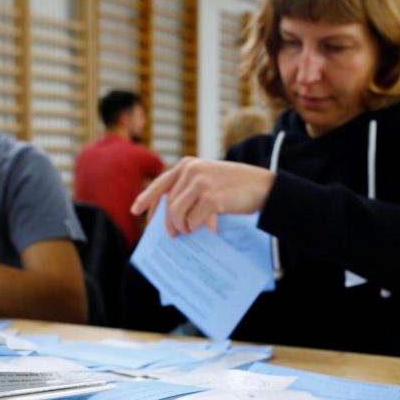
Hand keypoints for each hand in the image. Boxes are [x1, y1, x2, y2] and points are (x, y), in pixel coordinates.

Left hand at [131, 158, 274, 235]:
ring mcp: (201, 183)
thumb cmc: (235, 186)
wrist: (263, 186)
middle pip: (169, 203)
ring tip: (190, 231)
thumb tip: (170, 215)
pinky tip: (206, 228)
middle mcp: (192, 170)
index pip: (161, 183)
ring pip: (177, 212)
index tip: (135, 210)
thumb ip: (189, 189)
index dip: (147, 198)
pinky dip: (196, 227)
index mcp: (188, 164)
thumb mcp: (209, 179)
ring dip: (182, 226)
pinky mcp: (212, 197)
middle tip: (174, 235)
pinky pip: (193, 220)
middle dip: (169, 222)